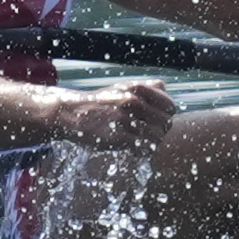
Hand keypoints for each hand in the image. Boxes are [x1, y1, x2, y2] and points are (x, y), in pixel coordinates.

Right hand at [61, 81, 183, 150]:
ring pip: (156, 137)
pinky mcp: (117, 136)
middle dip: (159, 130)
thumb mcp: (122, 87)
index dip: (166, 116)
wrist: (69, 112)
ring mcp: (125, 118)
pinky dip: (140, 151)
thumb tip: (164, 87)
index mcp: (137, 88)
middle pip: (165, 123)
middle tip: (146, 134)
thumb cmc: (99, 102)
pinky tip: (130, 148)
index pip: (170, 106)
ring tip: (139, 142)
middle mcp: (133, 100)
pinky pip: (142, 148)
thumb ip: (144, 87)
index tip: (156, 121)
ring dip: (150, 143)